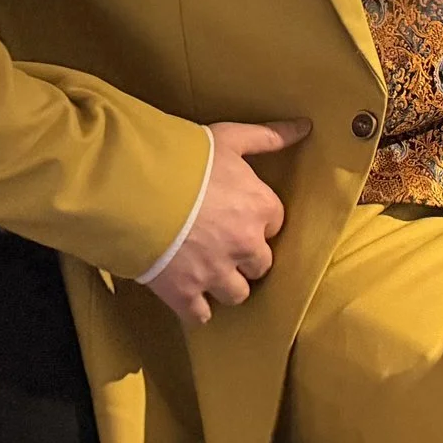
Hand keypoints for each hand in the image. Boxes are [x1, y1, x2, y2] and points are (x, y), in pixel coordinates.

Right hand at [144, 119, 309, 325]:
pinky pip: (201, 315)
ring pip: (237, 293)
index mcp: (261, 209)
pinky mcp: (184, 293)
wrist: (137, 191)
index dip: (258, 222)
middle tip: (227, 249)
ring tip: (212, 275)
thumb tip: (305, 127)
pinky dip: (198, 311)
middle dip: (247, 258)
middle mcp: (245, 245)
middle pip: (261, 264)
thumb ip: (269, 137)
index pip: (275, 224)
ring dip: (228, 286)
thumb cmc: (186, 160)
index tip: (243, 219)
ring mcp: (215, 273)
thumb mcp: (230, 139)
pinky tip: (192, 301)